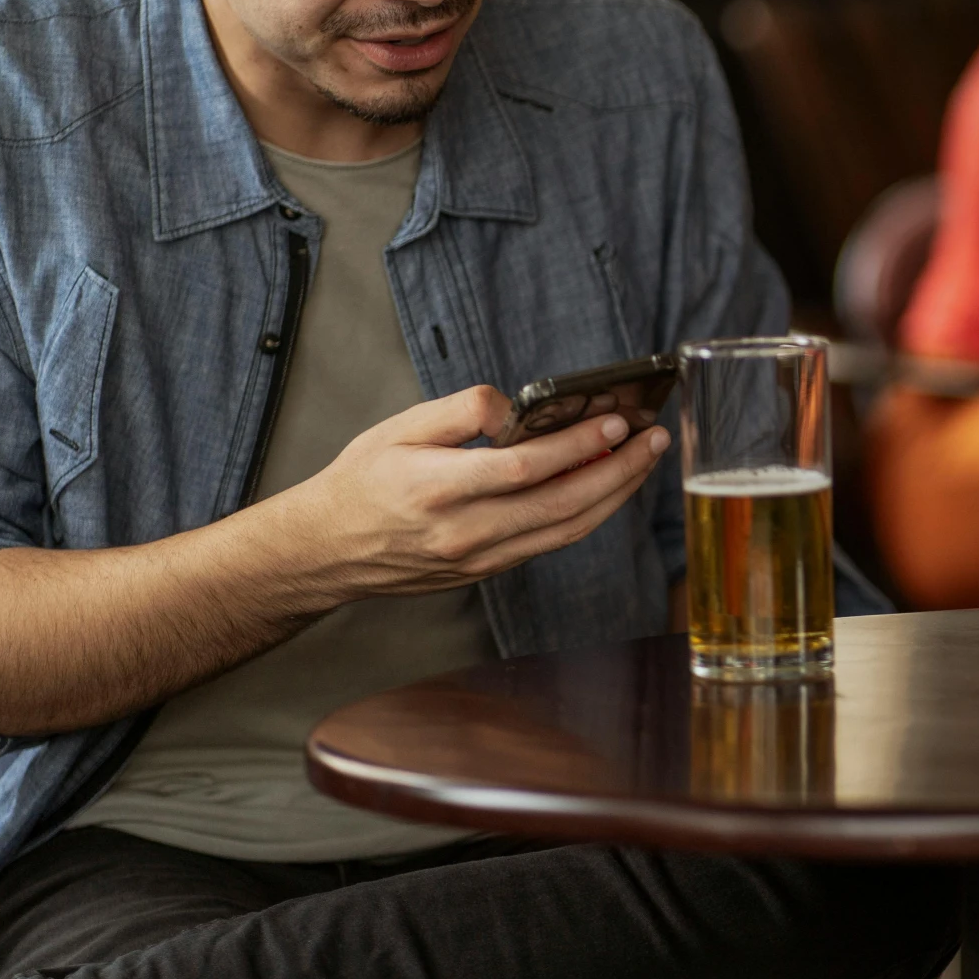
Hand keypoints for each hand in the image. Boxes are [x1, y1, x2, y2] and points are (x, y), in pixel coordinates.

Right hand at [265, 386, 670, 607]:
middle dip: (618, 470)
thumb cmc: (360, 482)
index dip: (578, 445)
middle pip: (561, 504)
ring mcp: (479, 559)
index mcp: (438, 489)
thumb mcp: (399, 428)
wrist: (325, 551)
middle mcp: (464, 532)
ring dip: (613, 495)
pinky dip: (587, 515)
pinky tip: (607, 488)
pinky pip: (550, 543)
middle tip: (653, 439)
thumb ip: (462, 411)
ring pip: (565, 530)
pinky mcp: (486, 572)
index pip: (525, 469)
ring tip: (644, 461)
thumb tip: (515, 407)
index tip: (617, 421)